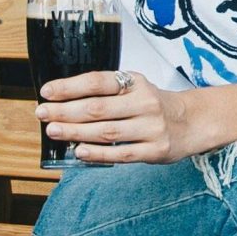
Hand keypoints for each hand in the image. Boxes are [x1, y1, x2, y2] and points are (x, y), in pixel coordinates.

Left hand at [39, 68, 200, 162]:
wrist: (194, 121)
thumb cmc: (155, 105)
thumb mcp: (136, 89)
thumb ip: (107, 94)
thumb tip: (64, 102)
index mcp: (137, 83)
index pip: (98, 82)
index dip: (70, 87)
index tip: (47, 92)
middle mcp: (145, 102)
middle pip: (98, 107)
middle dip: (65, 111)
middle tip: (42, 113)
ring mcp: (151, 127)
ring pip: (106, 131)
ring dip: (75, 131)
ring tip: (53, 131)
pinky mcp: (155, 150)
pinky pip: (121, 153)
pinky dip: (97, 153)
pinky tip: (79, 151)